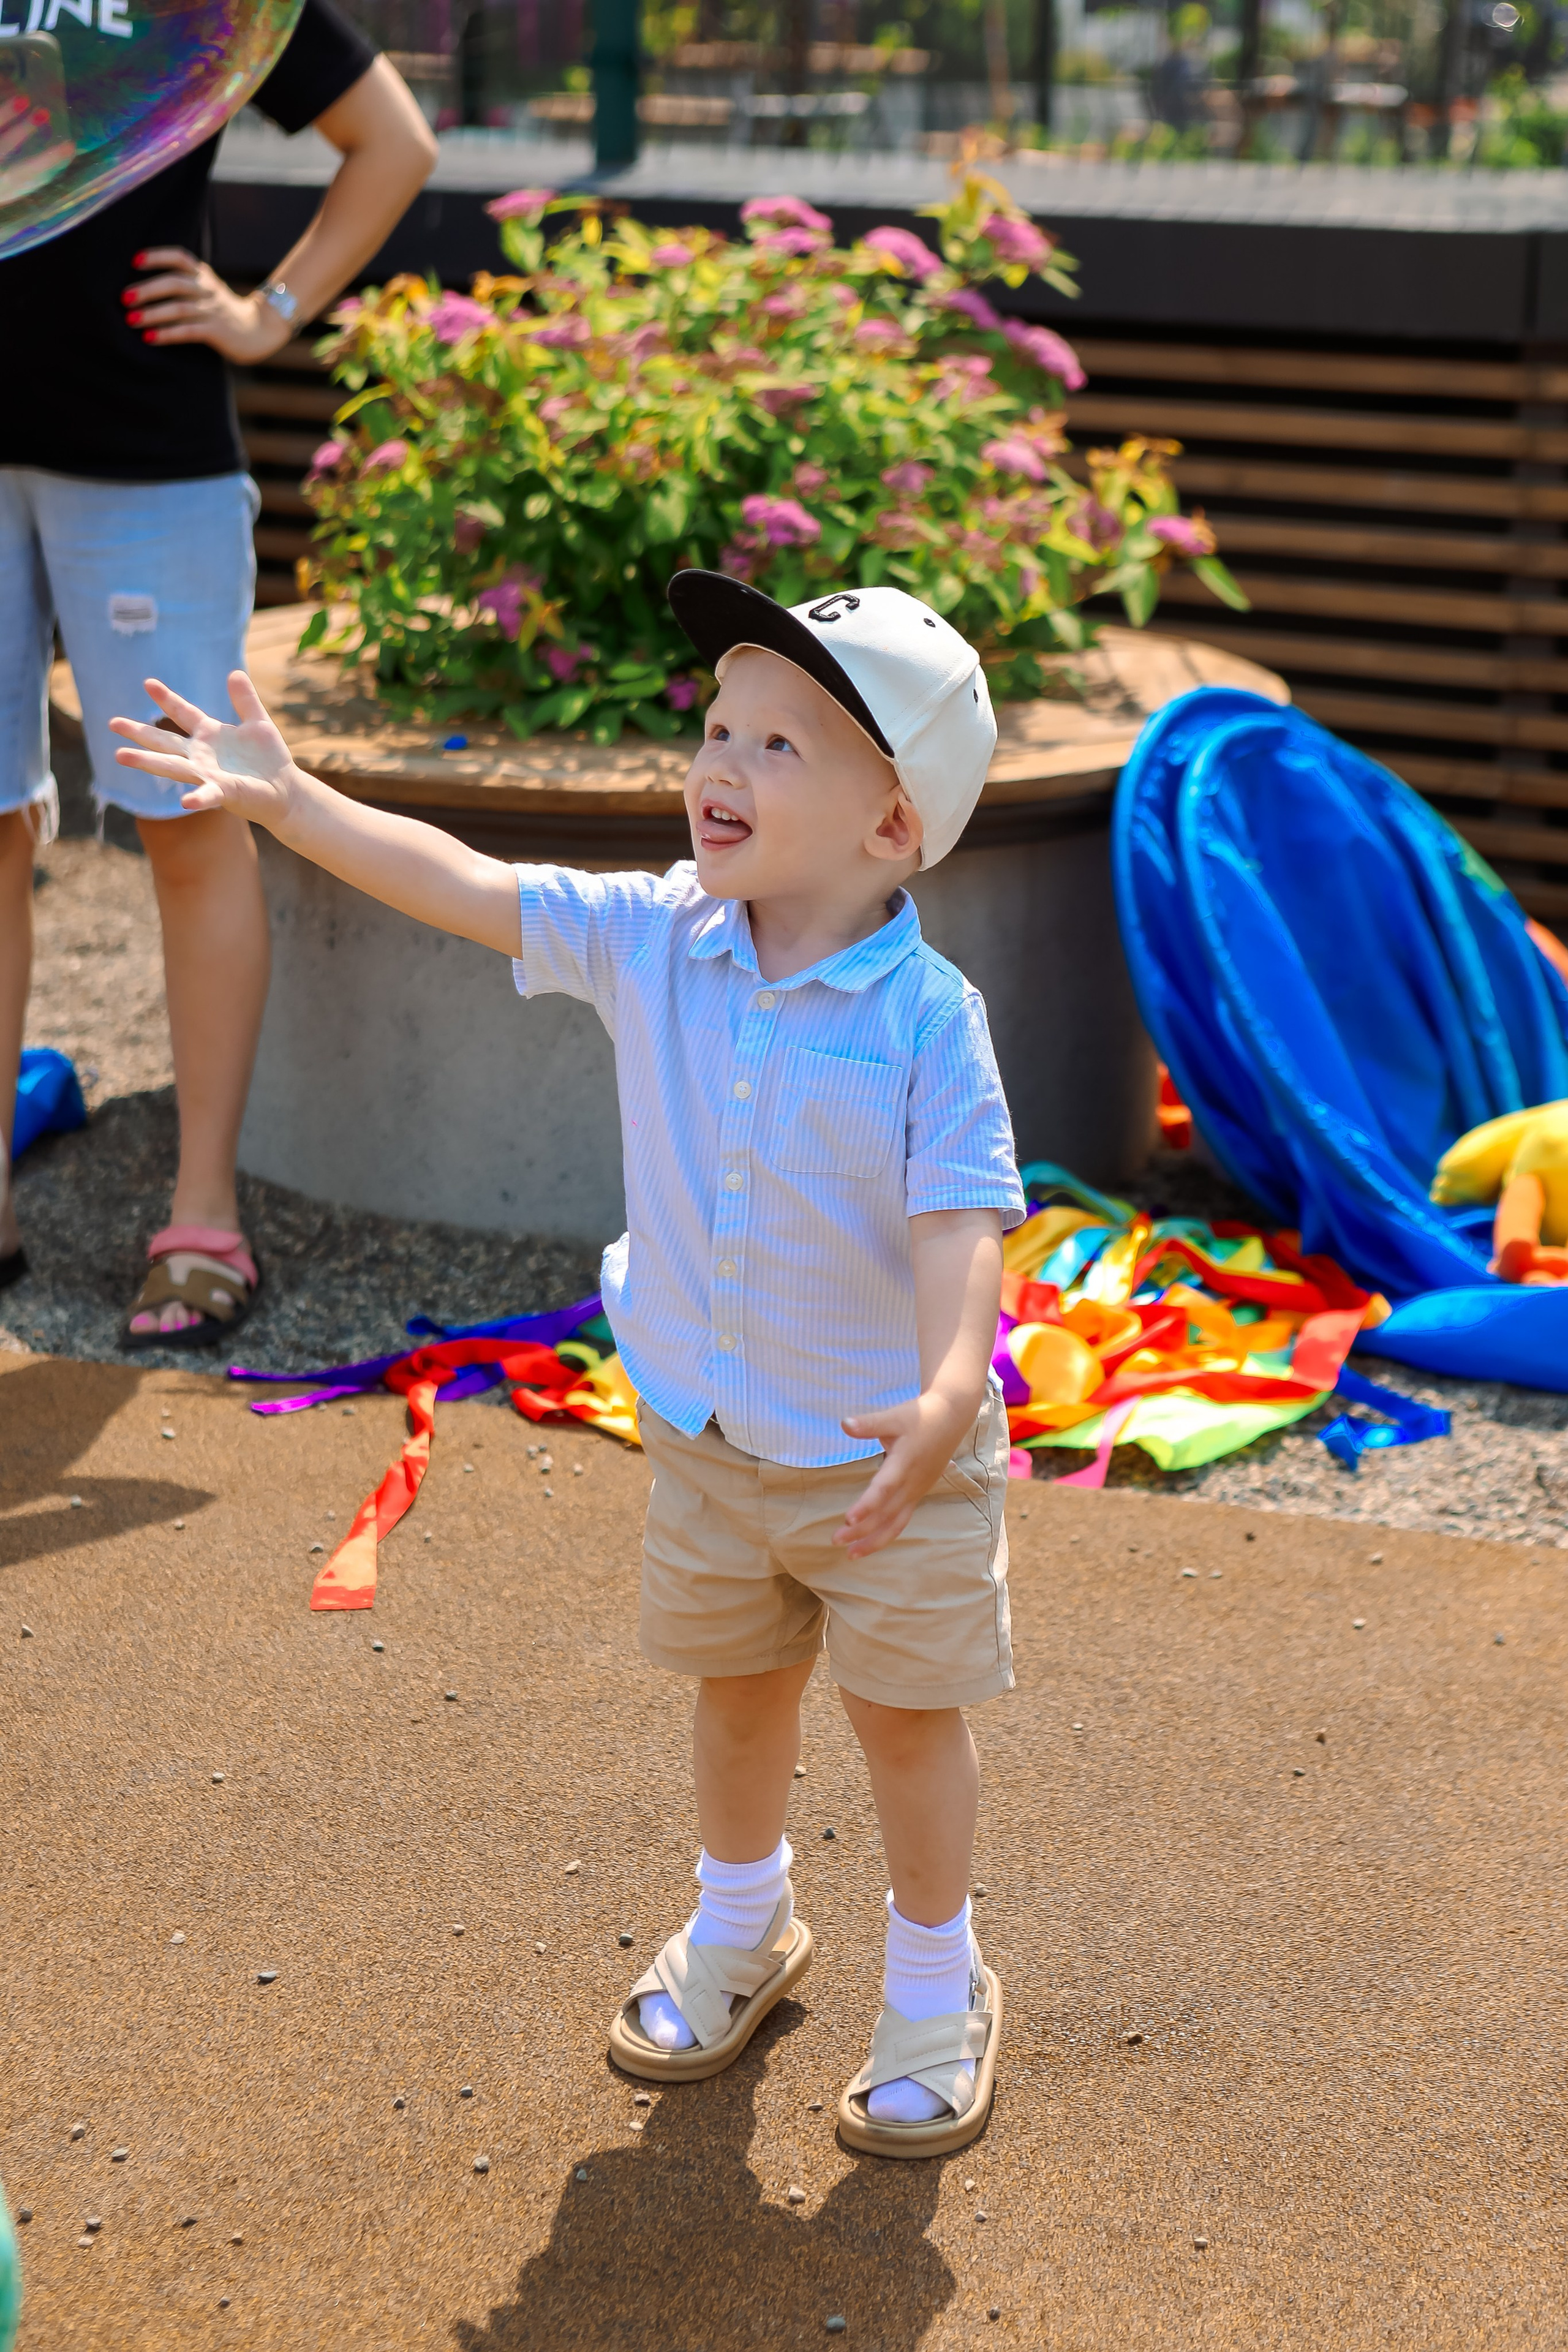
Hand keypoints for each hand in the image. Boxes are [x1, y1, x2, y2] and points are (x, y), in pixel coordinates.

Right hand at [110, 673, 303, 830]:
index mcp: (209, 735)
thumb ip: (245, 700)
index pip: (182, 713)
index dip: (166, 698)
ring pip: (173, 766)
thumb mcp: (258, 723)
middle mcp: (202, 755)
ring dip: (147, 762)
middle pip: (164, 741)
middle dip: (139, 732)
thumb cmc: (270, 759)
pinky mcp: (224, 792)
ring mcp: (209, 775)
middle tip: (112, 722)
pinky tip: (184, 802)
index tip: (148, 683)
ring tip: (120, 756)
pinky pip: (207, 795)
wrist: (286, 791)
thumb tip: (235, 672)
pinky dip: (197, 798)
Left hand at [122, 247, 293, 362]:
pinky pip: (188, 331)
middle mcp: (207, 289)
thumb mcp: (206, 289)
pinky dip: (167, 334)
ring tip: (130, 319)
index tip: (134, 261)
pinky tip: (149, 337)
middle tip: (124, 298)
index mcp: (203, 275)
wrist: (259, 331)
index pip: (179, 257)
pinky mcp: (217, 331)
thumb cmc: (223, 311)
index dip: (157, 256)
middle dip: (147, 289)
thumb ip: (183, 284)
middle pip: (174, 283)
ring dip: (152, 314)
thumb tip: (142, 287)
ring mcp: (212, 310)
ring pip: (179, 308)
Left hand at [833, 1388, 974, 1559]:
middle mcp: (912, 1482)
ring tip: (851, 1554)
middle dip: (862, 1530)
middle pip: (887, 1513)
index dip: (867, 1505)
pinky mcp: (918, 1492)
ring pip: (896, 1522)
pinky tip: (870, 1542)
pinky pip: (902, 1519)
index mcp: (904, 1463)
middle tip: (836, 1540)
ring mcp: (917, 1490)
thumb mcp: (893, 1416)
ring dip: (874, 1540)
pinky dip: (886, 1533)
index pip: (884, 1488)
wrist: (951, 1417)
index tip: (848, 1520)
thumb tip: (844, 1424)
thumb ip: (869, 1424)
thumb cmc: (919, 1416)